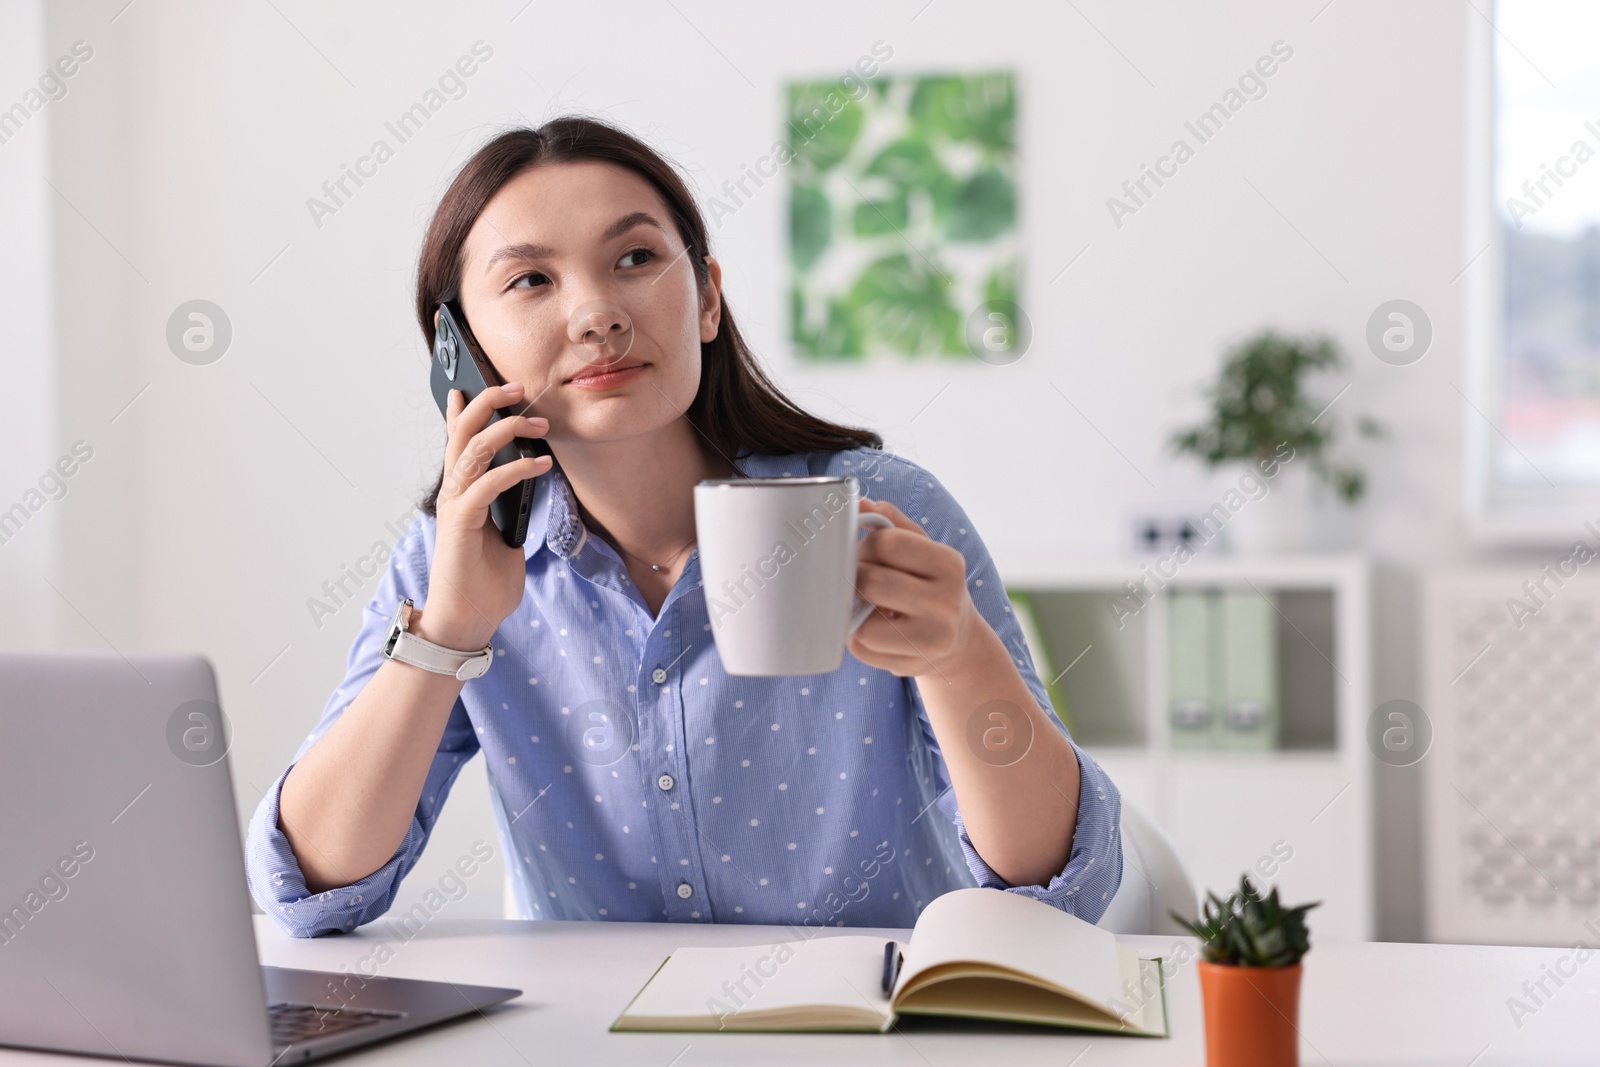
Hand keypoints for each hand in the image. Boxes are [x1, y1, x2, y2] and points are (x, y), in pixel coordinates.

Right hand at [418, 382, 550, 649]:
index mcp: (461, 493)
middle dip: (489, 402)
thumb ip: (511, 510)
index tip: (476, 383)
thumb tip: (530, 490)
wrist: (466, 621)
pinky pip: (488, 484)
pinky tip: (541, 465)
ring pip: (473, 448)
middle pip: (462, 432)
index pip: (458, 441)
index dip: (463, 410)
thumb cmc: (484, 583)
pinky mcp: (461, 523)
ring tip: (541, 424)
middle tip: (520, 388)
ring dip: (508, 428)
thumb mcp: (506, 536)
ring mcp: (454, 505)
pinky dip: (517, 469)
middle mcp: (453, 492)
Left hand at [846, 498, 983, 678]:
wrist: (959, 642)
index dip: (864, 546)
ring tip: (868, 607)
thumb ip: (893, 525)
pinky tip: (876, 630)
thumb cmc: (932, 586)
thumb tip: (862, 503)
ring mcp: (933, 638)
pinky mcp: (913, 665)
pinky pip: (861, 647)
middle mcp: (947, 602)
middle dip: (855, 579)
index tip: (864, 554)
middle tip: (859, 580)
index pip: (888, 542)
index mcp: (949, 563)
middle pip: (872, 582)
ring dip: (855, 611)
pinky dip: (857, 636)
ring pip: (863, 621)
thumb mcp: (923, 550)